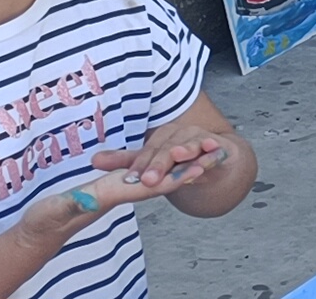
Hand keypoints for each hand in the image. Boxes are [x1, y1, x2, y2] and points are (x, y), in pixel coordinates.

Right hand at [17, 165, 204, 242]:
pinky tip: (181, 154)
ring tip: (211, 150)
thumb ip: (70, 205)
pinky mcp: (114, 186)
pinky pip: (147, 173)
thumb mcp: (53, 211)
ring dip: (184, 163)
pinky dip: (166, 163)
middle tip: (216, 153)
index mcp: (110, 197)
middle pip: (162, 181)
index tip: (197, 168)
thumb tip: (86, 200)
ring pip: (159, 177)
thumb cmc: (45, 221)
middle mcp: (121, 193)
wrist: (41, 230)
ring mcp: (120, 190)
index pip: (148, 189)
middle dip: (188, 167)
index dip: (172, 178)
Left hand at [92, 126, 232, 189]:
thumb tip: (94, 160)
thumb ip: (128, 162)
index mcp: (163, 137)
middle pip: (168, 148)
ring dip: (186, 150)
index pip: (148, 151)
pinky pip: (218, 150)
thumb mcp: (155, 162)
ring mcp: (202, 139)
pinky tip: (212, 151)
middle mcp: (182, 134)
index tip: (130, 179)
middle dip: (159, 163)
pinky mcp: (222, 148)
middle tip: (149, 179)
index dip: (140, 165)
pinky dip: (215, 150)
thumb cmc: (183, 159)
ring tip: (179, 155)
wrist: (218, 158)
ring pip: (192, 145)